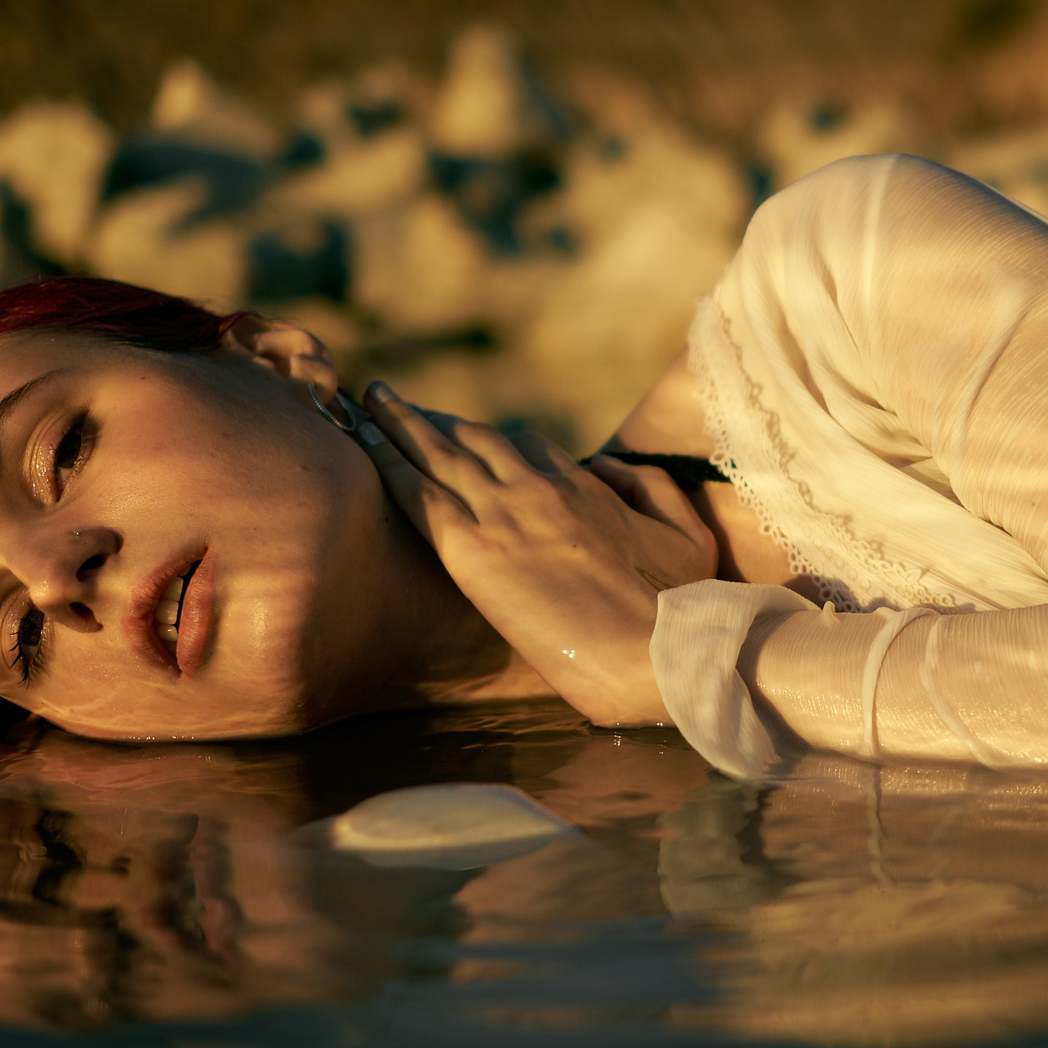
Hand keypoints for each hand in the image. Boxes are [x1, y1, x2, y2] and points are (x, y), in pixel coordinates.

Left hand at [361, 381, 716, 725]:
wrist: (652, 648)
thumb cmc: (680, 605)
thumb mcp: (686, 534)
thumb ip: (650, 487)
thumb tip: (602, 467)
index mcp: (584, 486)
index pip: (532, 448)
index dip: (501, 444)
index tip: (475, 443)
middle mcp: (537, 488)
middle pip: (476, 438)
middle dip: (437, 420)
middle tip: (398, 403)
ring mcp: (501, 514)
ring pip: (437, 451)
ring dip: (398, 421)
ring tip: (369, 400)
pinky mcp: (470, 549)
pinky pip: (414, 490)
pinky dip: (384, 457)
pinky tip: (360, 438)